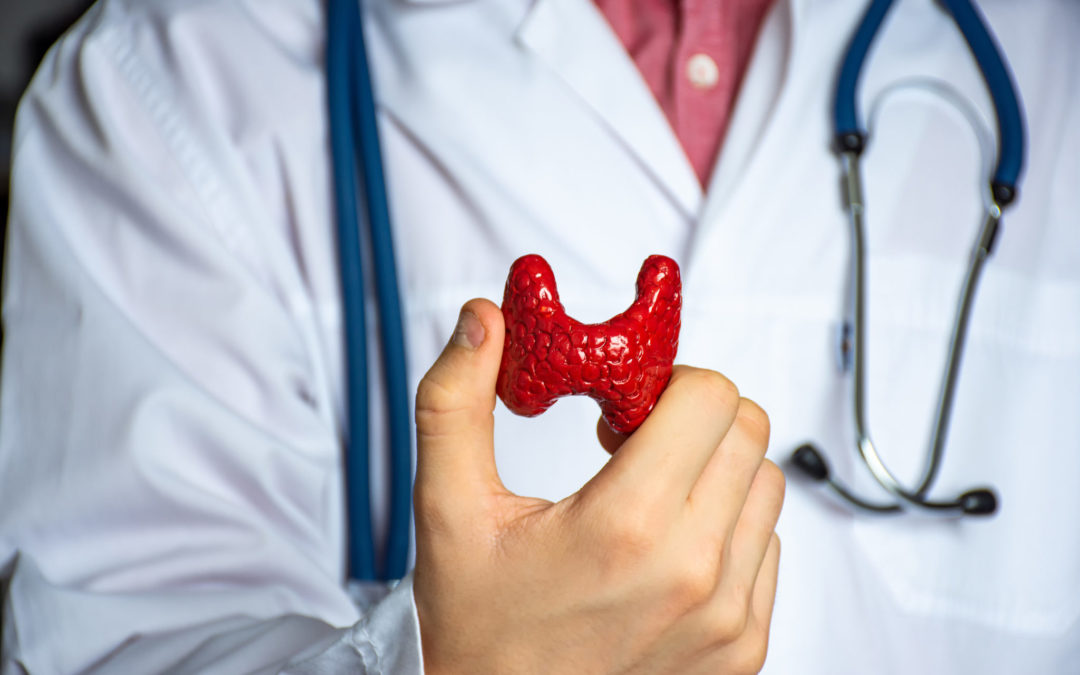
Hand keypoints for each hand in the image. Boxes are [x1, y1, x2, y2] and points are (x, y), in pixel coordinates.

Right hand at [413, 299, 783, 674]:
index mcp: (626, 526)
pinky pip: (767, 548)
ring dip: (715, 471)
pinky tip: (665, 549)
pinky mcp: (744, 648)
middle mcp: (694, 573)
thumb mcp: (448, 510)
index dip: (666, 382)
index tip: (621, 409)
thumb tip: (480, 316)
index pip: (711, 397)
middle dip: (693, 417)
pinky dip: (728, 529)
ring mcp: (728, 617)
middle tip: (632, 446)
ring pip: (765, 486)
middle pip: (749, 430)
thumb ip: (456, 403)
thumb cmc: (477, 628)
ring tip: (648, 497)